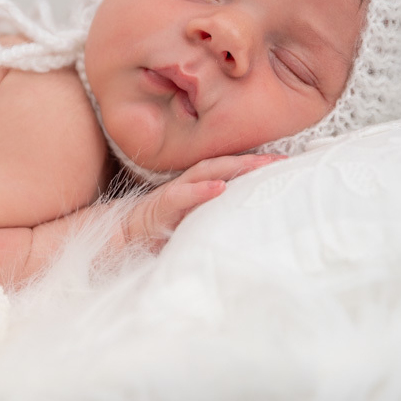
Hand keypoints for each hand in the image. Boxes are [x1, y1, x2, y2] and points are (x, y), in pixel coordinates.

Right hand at [122, 154, 286, 250]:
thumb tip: (248, 231)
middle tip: (284, 160)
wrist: (115, 240)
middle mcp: (187, 187)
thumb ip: (213, 223)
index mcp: (196, 191)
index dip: (255, 167)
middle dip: (254, 162)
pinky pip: (180, 195)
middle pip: (224, 167)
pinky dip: (200, 190)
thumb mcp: (190, 229)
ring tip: (260, 163)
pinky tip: (219, 187)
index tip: (285, 165)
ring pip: (206, 173)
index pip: (229, 173)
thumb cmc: (153, 235)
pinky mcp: (158, 208)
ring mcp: (173, 195)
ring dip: (233, 166)